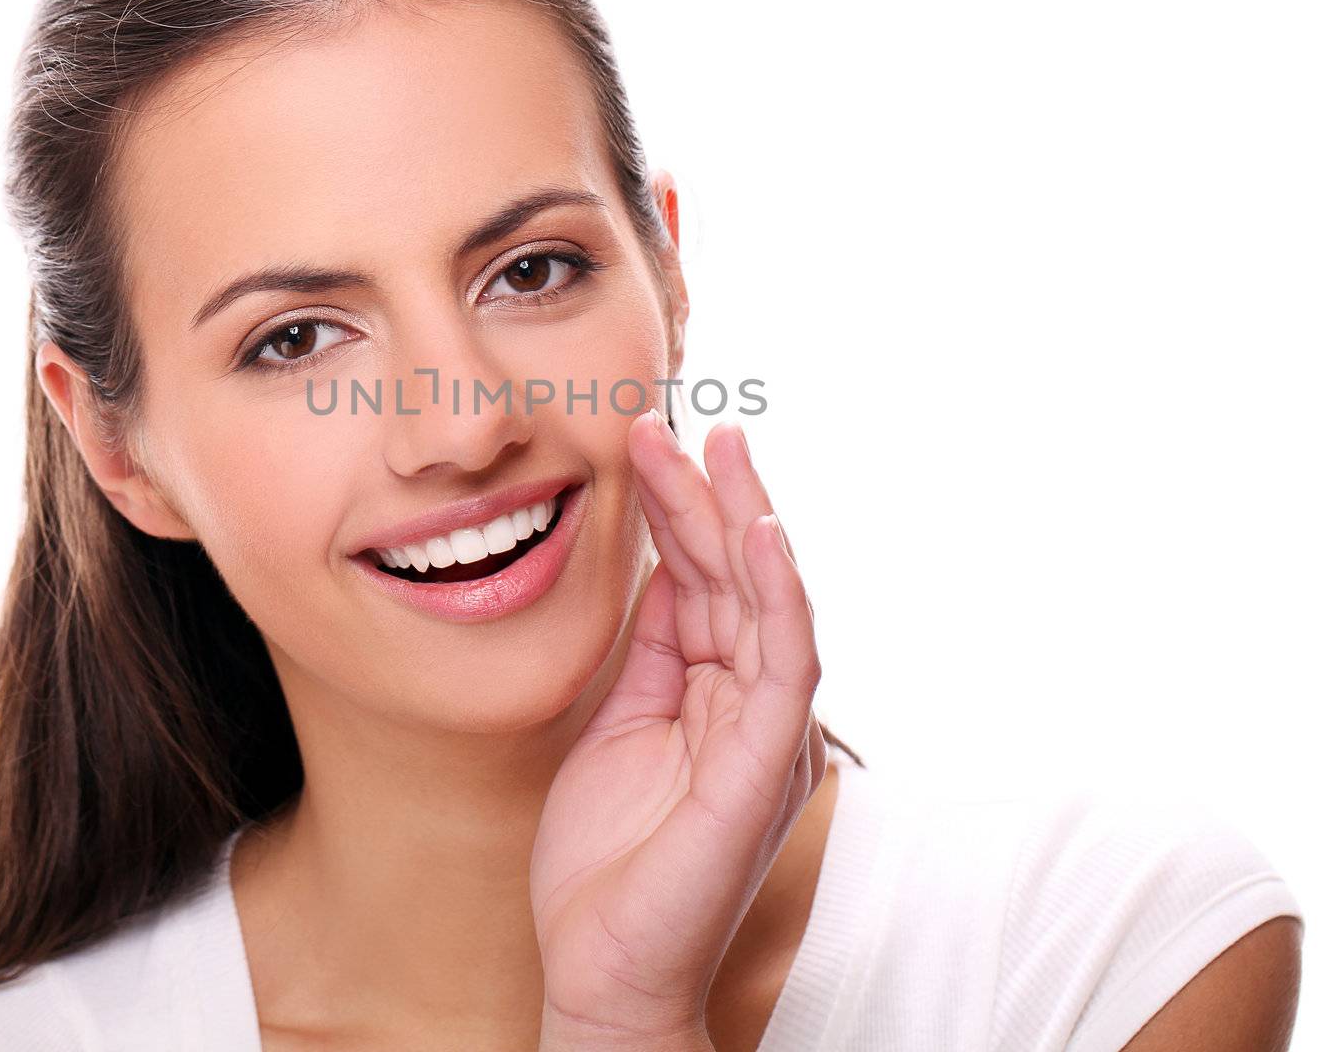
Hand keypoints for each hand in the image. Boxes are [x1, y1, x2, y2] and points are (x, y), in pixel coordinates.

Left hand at [531, 409, 825, 1044]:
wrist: (601, 964)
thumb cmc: (608, 857)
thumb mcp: (621, 722)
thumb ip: (654, 650)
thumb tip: (665, 568)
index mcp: (719, 694)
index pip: (708, 584)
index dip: (683, 513)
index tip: (650, 445)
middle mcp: (754, 703)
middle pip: (738, 579)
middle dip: (710, 497)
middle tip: (679, 422)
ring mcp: (768, 730)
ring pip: (767, 602)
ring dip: (743, 520)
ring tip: (719, 447)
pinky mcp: (769, 761)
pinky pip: (784, 662)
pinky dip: (777, 593)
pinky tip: (760, 532)